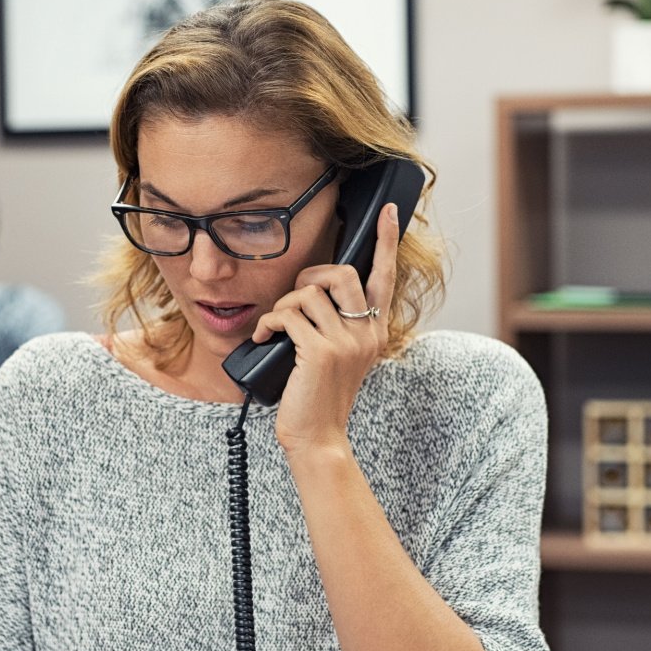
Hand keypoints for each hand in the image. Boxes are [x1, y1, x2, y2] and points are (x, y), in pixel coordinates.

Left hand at [251, 202, 398, 455]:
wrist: (317, 438)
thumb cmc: (319, 397)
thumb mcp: (341, 358)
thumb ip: (338, 326)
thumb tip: (313, 293)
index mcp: (375, 332)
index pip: (386, 278)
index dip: (386, 241)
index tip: (388, 212)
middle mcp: (366, 334)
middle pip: (341, 273)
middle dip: (309, 276)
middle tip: (294, 300)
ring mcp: (346, 342)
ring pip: (307, 294)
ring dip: (282, 306)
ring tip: (275, 328)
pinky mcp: (320, 352)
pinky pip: (287, 314)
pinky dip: (268, 323)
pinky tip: (262, 339)